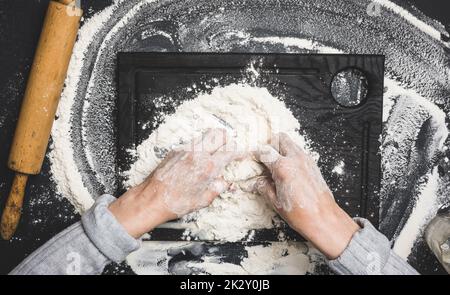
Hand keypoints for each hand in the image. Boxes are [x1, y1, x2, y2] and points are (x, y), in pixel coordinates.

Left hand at [109, 129, 242, 237]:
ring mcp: (185, 149)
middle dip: (227, 139)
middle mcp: (198, 154)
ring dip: (213, 141)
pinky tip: (198, 159)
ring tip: (213, 153)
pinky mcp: (175, 150)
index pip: (230, 151)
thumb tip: (226, 182)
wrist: (153, 199)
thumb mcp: (204, 199)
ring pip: (205, 136)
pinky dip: (200, 147)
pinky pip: (193, 143)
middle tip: (228, 148)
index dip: (238, 152)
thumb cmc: (177, 202)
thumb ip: (219, 187)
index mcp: (208, 166)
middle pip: (219, 134)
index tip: (241, 154)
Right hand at [240, 133, 359, 258]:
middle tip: (265, 157)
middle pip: (280, 138)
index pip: (264, 151)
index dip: (255, 153)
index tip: (252, 158)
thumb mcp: (276, 202)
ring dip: (281, 149)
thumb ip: (264, 187)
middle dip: (270, 144)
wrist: (323, 218)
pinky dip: (291, 156)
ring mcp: (306, 160)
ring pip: (291, 143)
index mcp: (282, 167)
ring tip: (276, 164)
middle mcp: (295, 159)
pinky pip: (299, 153)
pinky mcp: (313, 165)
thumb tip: (257, 182)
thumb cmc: (301, 213)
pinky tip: (288, 171)